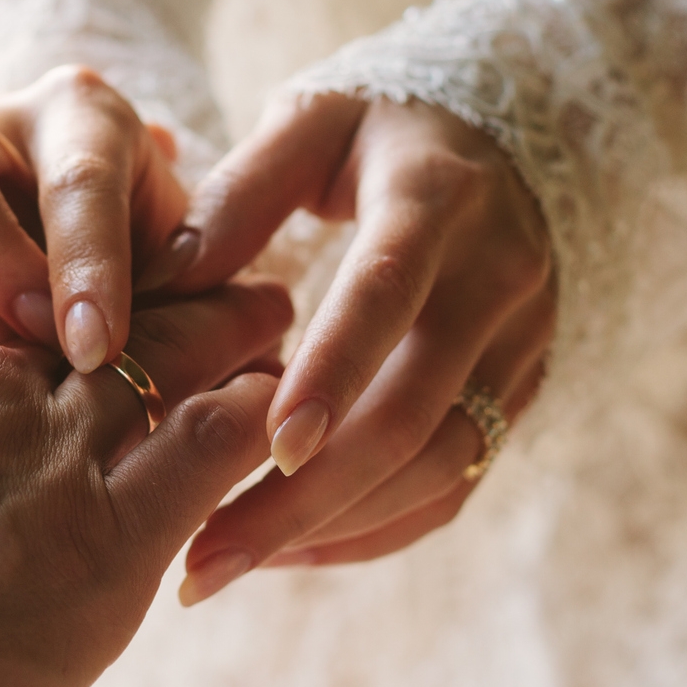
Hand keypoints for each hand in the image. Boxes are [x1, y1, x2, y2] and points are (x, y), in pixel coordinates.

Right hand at [0, 65, 190, 370]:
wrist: (94, 275)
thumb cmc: (158, 265)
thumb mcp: (193, 253)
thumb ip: (212, 268)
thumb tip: (254, 309)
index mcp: (82, 114)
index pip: (74, 179)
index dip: (86, 266)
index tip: (99, 347)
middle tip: (43, 342)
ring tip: (25, 360)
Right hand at [0, 285, 290, 686]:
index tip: (14, 392)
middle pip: (77, 318)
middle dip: (139, 313)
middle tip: (196, 312)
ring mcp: (38, 440)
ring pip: (169, 358)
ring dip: (226, 341)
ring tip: (274, 328)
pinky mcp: (108, 533)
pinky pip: (215, 442)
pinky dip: (257, 427)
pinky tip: (288, 423)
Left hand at [160, 93, 554, 599]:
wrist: (505, 141)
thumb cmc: (376, 132)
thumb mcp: (310, 124)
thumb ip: (241, 192)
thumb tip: (166, 277)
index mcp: (439, 200)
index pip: (391, 292)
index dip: (337, 370)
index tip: (271, 446)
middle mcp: (499, 279)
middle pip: (415, 409)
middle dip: (309, 493)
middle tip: (207, 555)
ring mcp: (521, 348)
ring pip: (439, 467)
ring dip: (331, 525)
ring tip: (223, 562)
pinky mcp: (517, 396)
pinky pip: (453, 487)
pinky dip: (372, 530)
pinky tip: (289, 549)